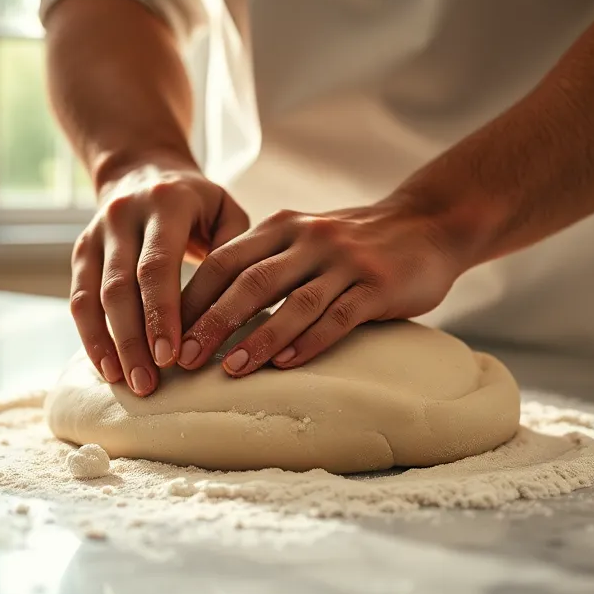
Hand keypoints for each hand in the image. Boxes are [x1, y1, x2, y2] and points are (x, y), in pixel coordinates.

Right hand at [71, 156, 248, 395]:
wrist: (144, 168)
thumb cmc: (198, 203)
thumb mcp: (226, 210)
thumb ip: (234, 251)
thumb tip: (231, 306)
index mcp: (165, 204)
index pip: (158, 265)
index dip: (162, 313)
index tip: (172, 357)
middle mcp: (124, 216)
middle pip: (120, 286)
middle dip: (133, 339)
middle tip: (149, 383)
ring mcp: (96, 232)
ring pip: (93, 295)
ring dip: (109, 344)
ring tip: (128, 383)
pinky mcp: (81, 250)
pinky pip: (78, 298)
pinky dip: (90, 336)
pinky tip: (108, 367)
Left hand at [175, 201, 463, 375]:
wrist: (429, 224)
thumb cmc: (355, 242)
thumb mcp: (304, 238)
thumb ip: (264, 263)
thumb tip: (205, 311)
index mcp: (281, 227)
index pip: (223, 261)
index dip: (191, 299)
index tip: (164, 335)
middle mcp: (309, 239)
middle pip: (249, 282)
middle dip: (211, 323)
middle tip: (183, 360)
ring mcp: (344, 261)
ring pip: (291, 303)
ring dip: (256, 338)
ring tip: (228, 370)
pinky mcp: (377, 285)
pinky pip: (338, 316)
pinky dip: (308, 341)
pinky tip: (286, 364)